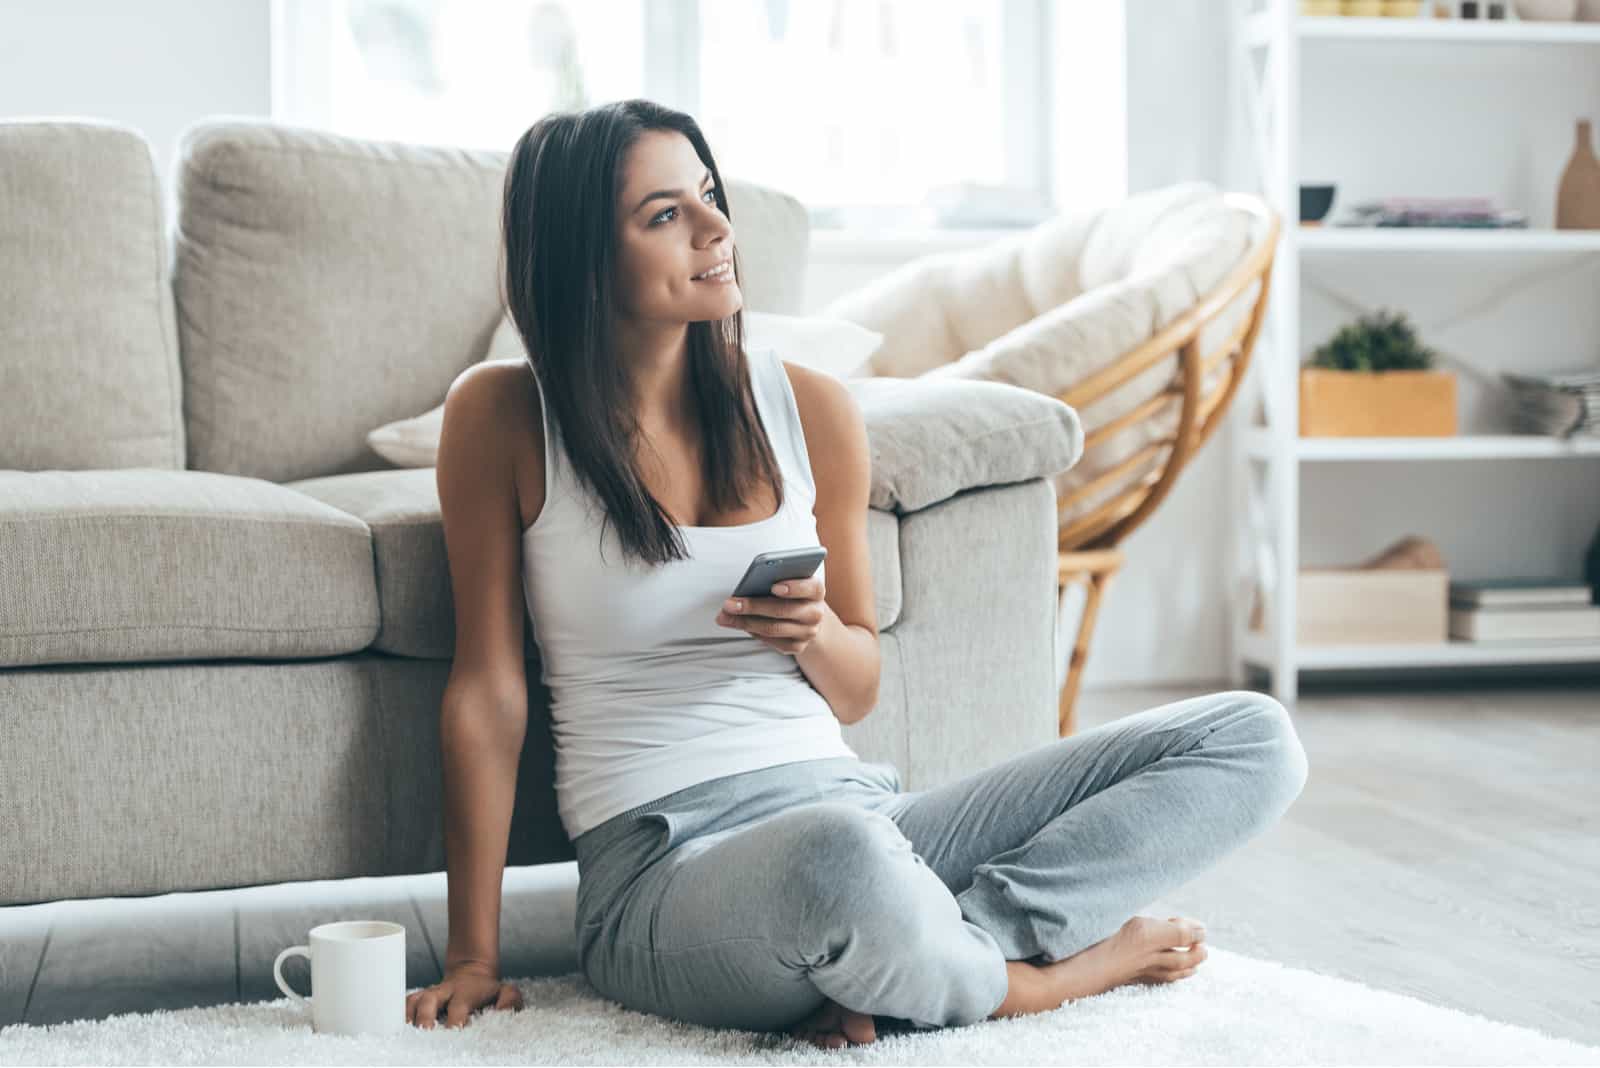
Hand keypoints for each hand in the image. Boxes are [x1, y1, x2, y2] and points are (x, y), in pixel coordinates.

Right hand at [406, 963, 523, 1028]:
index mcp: (466, 993)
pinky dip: (399, 1014)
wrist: (471, 972)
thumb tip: (502, 1012)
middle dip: (424, 1018)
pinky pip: (404, 1003)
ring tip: (403, 1034)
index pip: (458, 1007)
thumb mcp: (506, 992)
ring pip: (413, 1001)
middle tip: (424, 1034)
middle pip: (429, 1001)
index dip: (455, 1020)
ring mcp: (430, 994)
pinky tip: (396, 1029)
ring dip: (407, 1016)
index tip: (453, 1032)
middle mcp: (444, 992)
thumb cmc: (488, 991)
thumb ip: (509, 1001)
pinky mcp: (419, 998)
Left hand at [716, 576, 826, 655]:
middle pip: (782, 610)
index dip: (793, 587)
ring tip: (724, 616)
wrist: (809, 617)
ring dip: (744, 622)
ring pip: (772, 628)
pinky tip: (737, 624)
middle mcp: (815, 613)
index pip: (809, 587)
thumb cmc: (792, 593)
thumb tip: (746, 587)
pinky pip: (770, 640)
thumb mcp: (790, 581)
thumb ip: (775, 579)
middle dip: (752, 606)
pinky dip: (751, 631)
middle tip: (729, 604)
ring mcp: (808, 633)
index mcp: (816, 590)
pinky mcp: (797, 647)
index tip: (774, 586)